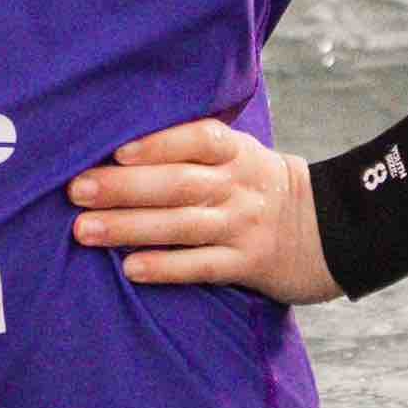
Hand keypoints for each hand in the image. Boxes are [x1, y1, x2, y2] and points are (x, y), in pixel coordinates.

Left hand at [68, 115, 335, 300]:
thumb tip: (117, 142)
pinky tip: (131, 268)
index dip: (158, 142)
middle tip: (76, 190)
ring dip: (130, 227)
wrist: (330, 231)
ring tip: (84, 230)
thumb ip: (192, 146)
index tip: (116, 149)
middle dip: (124, 187)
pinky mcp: (249, 264)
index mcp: (236, 151)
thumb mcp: (239, 155)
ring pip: (182, 225)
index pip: (198, 138)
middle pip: (178, 183)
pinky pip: (203, 266)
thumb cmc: (259, 187)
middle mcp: (239, 185)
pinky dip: (166, 267)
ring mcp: (244, 226)